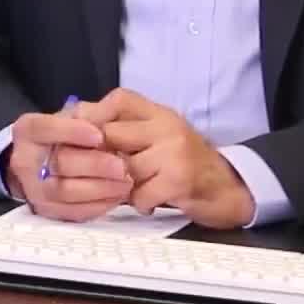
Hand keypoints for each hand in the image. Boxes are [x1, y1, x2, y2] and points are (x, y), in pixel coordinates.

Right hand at [2, 102, 132, 221]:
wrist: (47, 161)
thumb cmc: (67, 135)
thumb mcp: (74, 116)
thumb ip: (89, 115)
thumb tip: (105, 125)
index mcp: (28, 130)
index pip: (45, 128)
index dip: (72, 132)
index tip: (100, 135)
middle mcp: (24, 160)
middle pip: (59, 163)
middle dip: (95, 165)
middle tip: (123, 166)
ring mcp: (34, 188)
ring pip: (67, 191)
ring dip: (101, 187)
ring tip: (126, 181)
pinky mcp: (47, 210)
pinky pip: (74, 211)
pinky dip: (99, 204)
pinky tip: (118, 195)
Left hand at [77, 88, 255, 229]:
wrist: (230, 188)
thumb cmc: (186, 163)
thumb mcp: (157, 136)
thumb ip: (124, 127)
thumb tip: (74, 119)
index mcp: (159, 113)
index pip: (119, 100)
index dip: (93, 116)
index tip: (78, 137)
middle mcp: (167, 126)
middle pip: (112, 135)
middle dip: (99, 157)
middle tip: (97, 172)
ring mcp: (174, 151)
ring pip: (122, 167)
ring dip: (119, 185)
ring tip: (128, 189)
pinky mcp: (180, 179)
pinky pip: (140, 193)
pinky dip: (139, 203)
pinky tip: (147, 202)